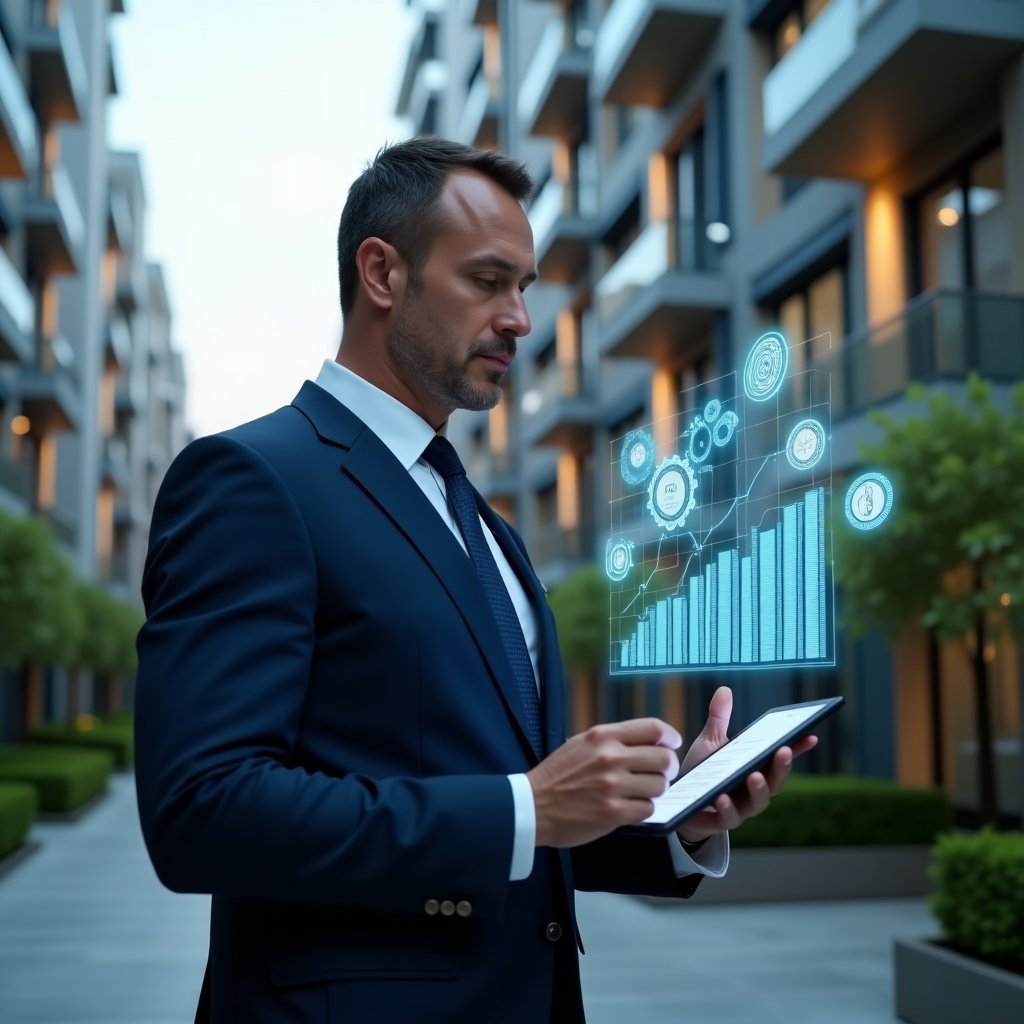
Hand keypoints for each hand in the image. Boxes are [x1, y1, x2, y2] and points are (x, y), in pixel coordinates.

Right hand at [528, 718, 681, 847]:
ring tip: (641, 792)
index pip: (653, 728)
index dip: (670, 736)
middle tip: (661, 773)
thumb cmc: (557, 775)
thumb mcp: (581, 743)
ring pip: (659, 785)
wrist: (533, 806)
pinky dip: (643, 809)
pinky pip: (647, 809)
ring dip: (655, 790)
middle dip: (667, 767)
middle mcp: (610, 758)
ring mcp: (612, 786)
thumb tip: (647, 742)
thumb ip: (613, 740)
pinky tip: (631, 807)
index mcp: (603, 736)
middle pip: (663, 758)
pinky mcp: (613, 813)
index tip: (673, 743)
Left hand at [674, 686, 817, 845]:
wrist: (681, 802)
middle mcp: (754, 789)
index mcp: (755, 767)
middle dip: (782, 766)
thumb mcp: (710, 741)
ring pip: (758, 802)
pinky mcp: (721, 820)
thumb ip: (719, 719)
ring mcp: (741, 807)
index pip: (780, 758)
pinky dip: (728, 808)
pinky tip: (722, 798)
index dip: (797, 748)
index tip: (811, 735)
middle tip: (783, 751)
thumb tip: (725, 689)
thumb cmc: (702, 771)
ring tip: (754, 776)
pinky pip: (730, 818)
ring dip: (759, 789)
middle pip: (775, 780)